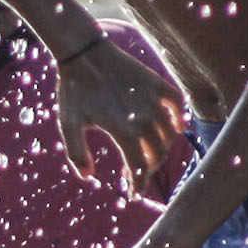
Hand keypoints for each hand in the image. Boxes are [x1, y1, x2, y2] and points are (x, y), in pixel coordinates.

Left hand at [57, 35, 187, 193]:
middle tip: (135, 171)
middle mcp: (144, 118)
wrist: (84, 53)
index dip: (138, 185)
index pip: (139, 169)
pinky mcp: (157, 84)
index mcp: (123, 131)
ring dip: (161, 147)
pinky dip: (178, 119)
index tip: (134, 193)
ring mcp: (153, 101)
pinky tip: (172, 127)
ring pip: (169, 134)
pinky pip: (177, 106)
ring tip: (148, 152)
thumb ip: (77, 154)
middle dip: (148, 168)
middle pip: (157, 155)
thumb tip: (87, 176)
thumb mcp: (69, 124)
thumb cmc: (74, 90)